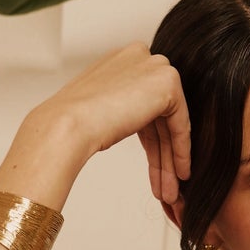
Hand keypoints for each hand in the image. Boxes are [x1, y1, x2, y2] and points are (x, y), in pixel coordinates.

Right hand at [0, 42, 190, 207]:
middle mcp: (139, 57)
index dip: (152, 141)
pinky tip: (180, 173)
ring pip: (170, 123)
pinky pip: (181, 123)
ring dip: (170, 161)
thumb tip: (127, 121)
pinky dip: (181, 150)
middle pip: (158, 116)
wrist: (67, 125)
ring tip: (169, 191)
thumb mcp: (101, 111)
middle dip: (162, 156)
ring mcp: (154, 67)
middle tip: (165, 186)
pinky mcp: (167, 82)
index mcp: (120, 61)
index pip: (144, 104)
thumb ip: (121, 109)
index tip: (155, 169)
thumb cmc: (72, 124)